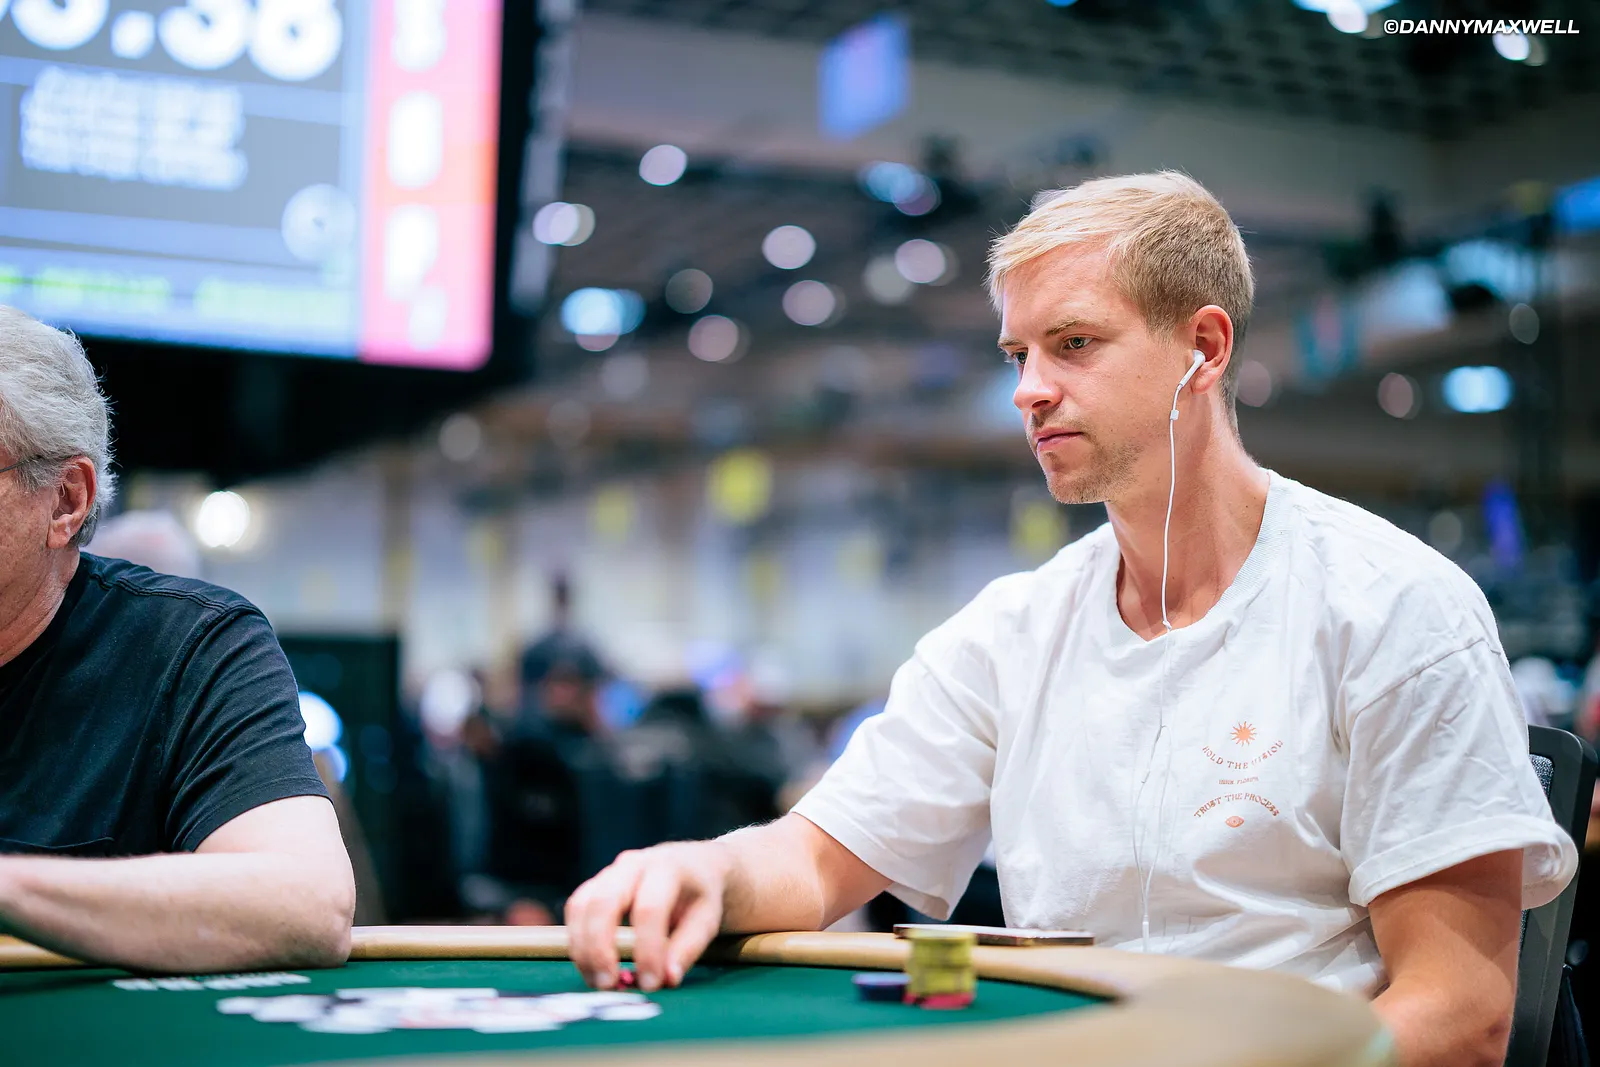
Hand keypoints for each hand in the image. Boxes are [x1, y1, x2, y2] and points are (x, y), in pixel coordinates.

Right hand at [565, 841, 731, 993]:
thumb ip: (687, 949)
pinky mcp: (595, 884)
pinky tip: (591, 967)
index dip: (647, 949)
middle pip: (604, 902)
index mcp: (667, 868)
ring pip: (582, 906)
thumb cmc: (699, 896)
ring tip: (599, 982)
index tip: (650, 984)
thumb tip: (666, 980)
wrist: (691, 865)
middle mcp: (634, 864)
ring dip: (583, 949)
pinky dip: (577, 941)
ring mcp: (609, 872)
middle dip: (600, 948)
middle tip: (609, 985)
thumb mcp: (707, 920)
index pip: (649, 908)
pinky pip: (575, 910)